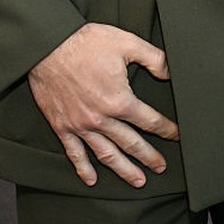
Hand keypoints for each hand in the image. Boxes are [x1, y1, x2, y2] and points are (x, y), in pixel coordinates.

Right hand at [27, 22, 177, 187]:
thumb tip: (171, 71)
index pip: (149, 120)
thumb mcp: (127, 43)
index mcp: (119, 100)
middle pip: (131, 143)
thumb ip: (154, 58)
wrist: (48, 46)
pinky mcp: (62, 126)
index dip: (165, 129)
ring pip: (106, 154)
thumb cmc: (87, 43)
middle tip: (161, 167)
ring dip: (123, 169)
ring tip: (137, 180)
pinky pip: (74, 154)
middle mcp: (101, 118)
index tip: (175, 135)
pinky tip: (92, 180)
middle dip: (148, 156)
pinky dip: (83, 169)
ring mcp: (80, 125)